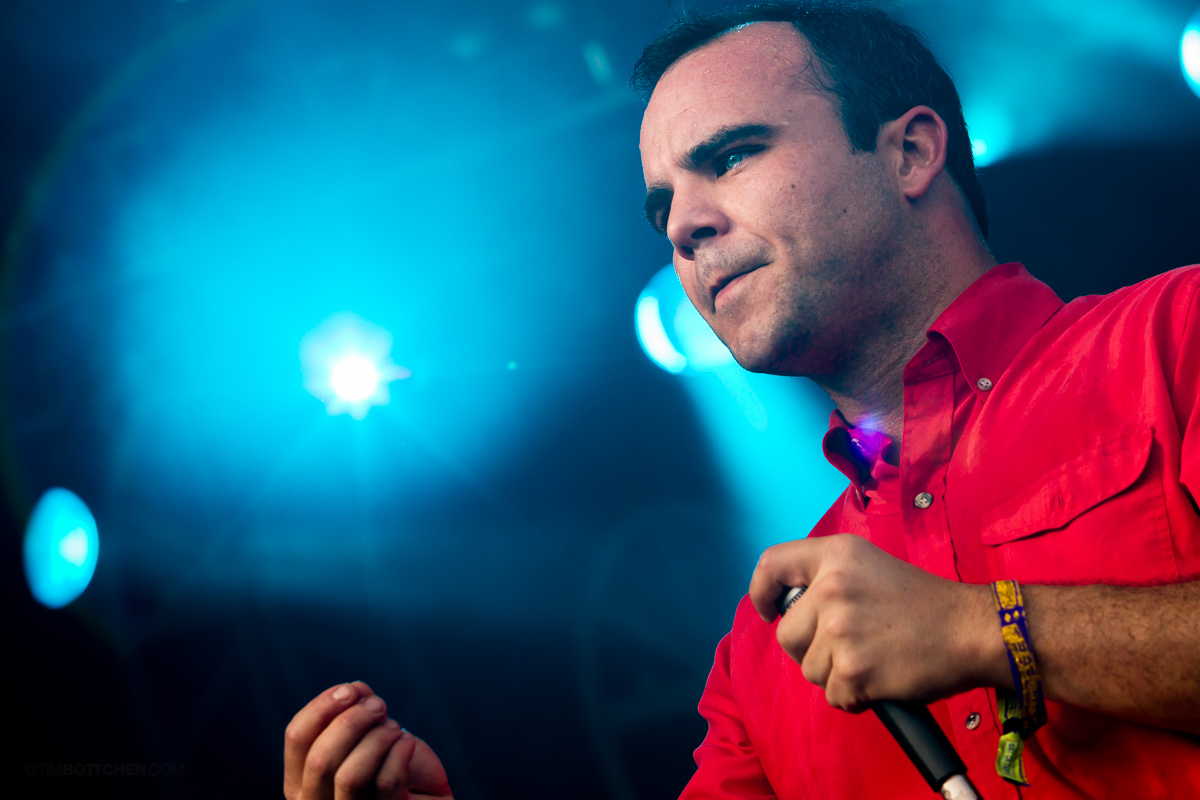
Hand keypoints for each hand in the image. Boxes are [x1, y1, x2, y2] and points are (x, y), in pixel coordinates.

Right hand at [284, 681, 452, 799]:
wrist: (424, 792)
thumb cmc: (390, 761)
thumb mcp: (367, 732)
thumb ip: (354, 709)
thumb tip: (354, 689)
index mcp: (301, 780)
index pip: (296, 738)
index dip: (321, 708)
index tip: (350, 690)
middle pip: (320, 760)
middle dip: (351, 722)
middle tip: (378, 705)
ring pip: (349, 776)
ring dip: (376, 739)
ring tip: (395, 727)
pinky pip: (386, 782)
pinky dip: (399, 751)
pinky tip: (408, 742)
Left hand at [749, 535, 1005, 711]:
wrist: (972, 630)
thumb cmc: (924, 603)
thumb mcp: (870, 567)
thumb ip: (828, 579)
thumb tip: (789, 608)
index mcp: (835, 555)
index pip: (771, 565)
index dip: (761, 591)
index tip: (768, 611)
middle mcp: (831, 587)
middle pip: (786, 634)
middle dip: (810, 649)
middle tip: (848, 647)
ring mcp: (840, 629)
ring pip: (809, 669)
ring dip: (836, 674)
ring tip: (873, 659)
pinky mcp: (853, 668)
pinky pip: (833, 695)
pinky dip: (854, 698)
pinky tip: (881, 680)